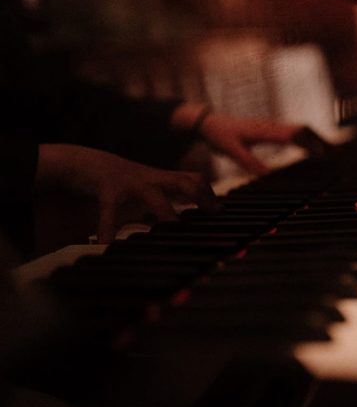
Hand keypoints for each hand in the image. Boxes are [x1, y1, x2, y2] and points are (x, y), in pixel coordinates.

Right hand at [37, 144, 220, 243]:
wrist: (85, 162)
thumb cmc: (120, 183)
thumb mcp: (145, 192)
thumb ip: (162, 208)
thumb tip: (179, 231)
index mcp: (163, 180)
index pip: (195, 180)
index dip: (210, 194)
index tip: (221, 213)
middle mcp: (152, 179)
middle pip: (186, 181)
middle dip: (202, 197)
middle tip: (214, 215)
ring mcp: (131, 182)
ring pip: (155, 196)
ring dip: (166, 214)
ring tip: (174, 232)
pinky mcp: (107, 188)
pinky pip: (109, 210)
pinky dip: (107, 228)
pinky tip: (106, 244)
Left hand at [172, 105, 328, 175]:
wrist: (209, 122)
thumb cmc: (220, 135)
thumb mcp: (231, 151)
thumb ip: (249, 162)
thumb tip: (268, 176)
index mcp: (265, 130)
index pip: (294, 133)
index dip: (310, 142)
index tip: (323, 153)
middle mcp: (272, 126)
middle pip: (304, 129)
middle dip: (321, 139)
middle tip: (338, 153)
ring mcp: (273, 127)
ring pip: (301, 129)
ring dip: (317, 138)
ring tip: (333, 152)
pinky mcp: (272, 130)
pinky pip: (295, 132)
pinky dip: (308, 139)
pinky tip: (314, 149)